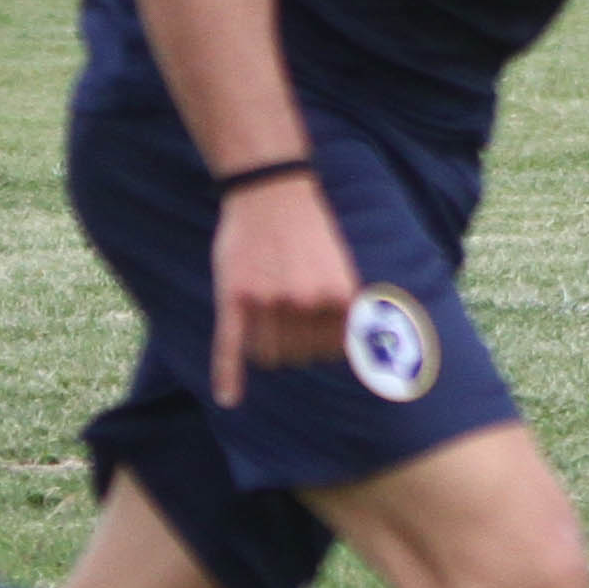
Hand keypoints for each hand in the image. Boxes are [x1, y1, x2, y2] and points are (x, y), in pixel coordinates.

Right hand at [207, 171, 357, 409]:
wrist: (271, 188)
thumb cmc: (307, 227)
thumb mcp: (339, 263)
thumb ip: (344, 306)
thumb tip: (360, 345)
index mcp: (338, 295)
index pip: (330, 350)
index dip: (320, 343)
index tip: (313, 330)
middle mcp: (306, 302)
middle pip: (298, 353)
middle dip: (292, 341)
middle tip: (284, 308)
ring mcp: (268, 300)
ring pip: (268, 354)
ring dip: (267, 347)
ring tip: (264, 315)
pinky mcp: (235, 297)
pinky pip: (231, 346)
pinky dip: (228, 374)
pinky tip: (229, 398)